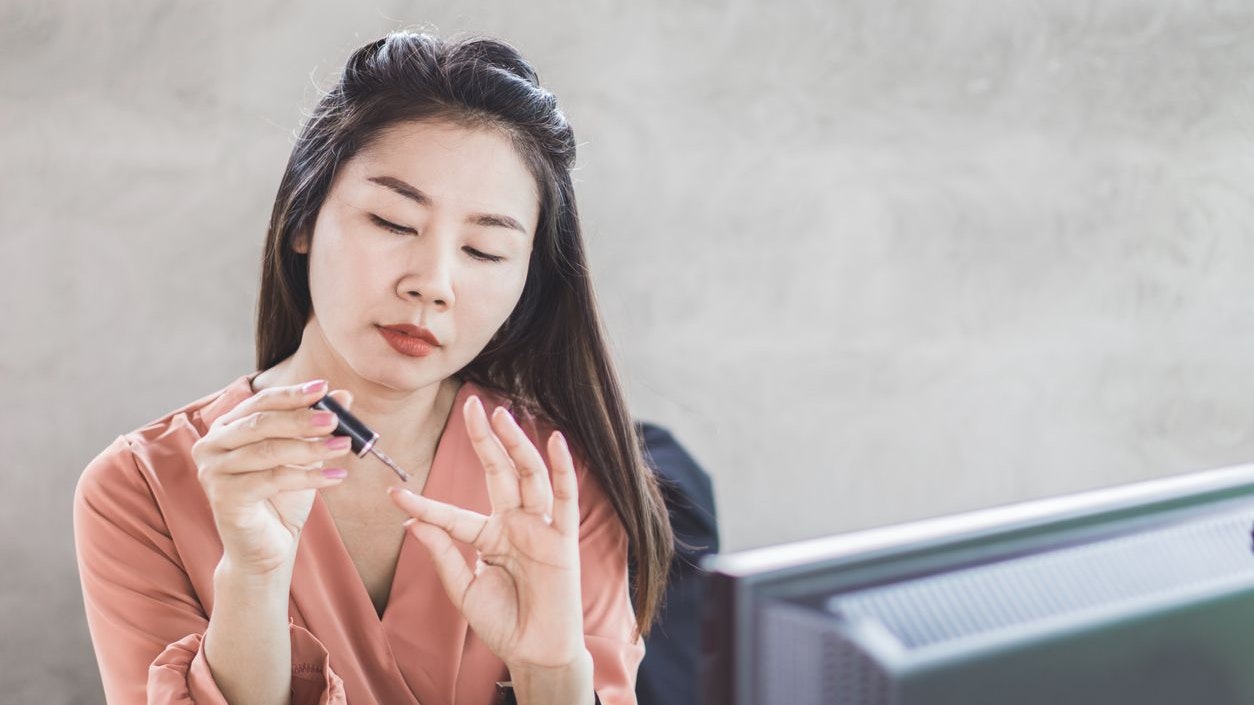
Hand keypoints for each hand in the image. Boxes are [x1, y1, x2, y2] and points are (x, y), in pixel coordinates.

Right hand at [192, 380, 355, 574]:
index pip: (260, 402)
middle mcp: (211, 445)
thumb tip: (343, 395)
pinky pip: (272, 479)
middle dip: (303, 419)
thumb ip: (316, 426)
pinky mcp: (223, 496)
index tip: (324, 387)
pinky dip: (309, 476)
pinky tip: (336, 476)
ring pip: (269, 451)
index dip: (293, 394)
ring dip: (311, 448)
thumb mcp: (302, 456)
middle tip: (336, 419)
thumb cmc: (282, 498)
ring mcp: (213, 471)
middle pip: (262, 423)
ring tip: (343, 446)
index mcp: (226, 427)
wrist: (268, 546)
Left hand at [387, 394, 584, 669]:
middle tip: (471, 405)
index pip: (452, 512)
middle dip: (484, 439)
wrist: (534, 652)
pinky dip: (561, 468)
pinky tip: (553, 440)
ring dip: (515, 444)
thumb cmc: (503, 623)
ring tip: (500, 415)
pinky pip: (563, 497)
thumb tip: (412, 523)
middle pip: (499, 472)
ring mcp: (539, 528)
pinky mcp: (562, 538)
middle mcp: (515, 524)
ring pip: (528, 476)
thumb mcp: (463, 590)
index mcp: (489, 536)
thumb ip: (444, 554)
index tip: (393, 493)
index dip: (424, 504)